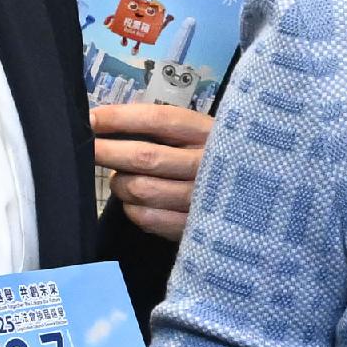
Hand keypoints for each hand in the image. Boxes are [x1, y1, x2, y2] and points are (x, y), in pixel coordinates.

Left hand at [92, 101, 213, 241]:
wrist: (260, 196)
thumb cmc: (218, 160)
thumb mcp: (202, 135)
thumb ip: (164, 130)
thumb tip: (106, 123)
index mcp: (209, 133)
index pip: (158, 120)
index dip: (120, 118)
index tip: (91, 119)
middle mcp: (207, 164)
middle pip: (145, 157)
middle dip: (107, 152)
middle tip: (87, 149)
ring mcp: (202, 199)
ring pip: (140, 190)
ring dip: (121, 184)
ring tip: (123, 179)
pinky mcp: (194, 227)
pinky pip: (146, 218)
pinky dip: (133, 210)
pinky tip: (139, 203)